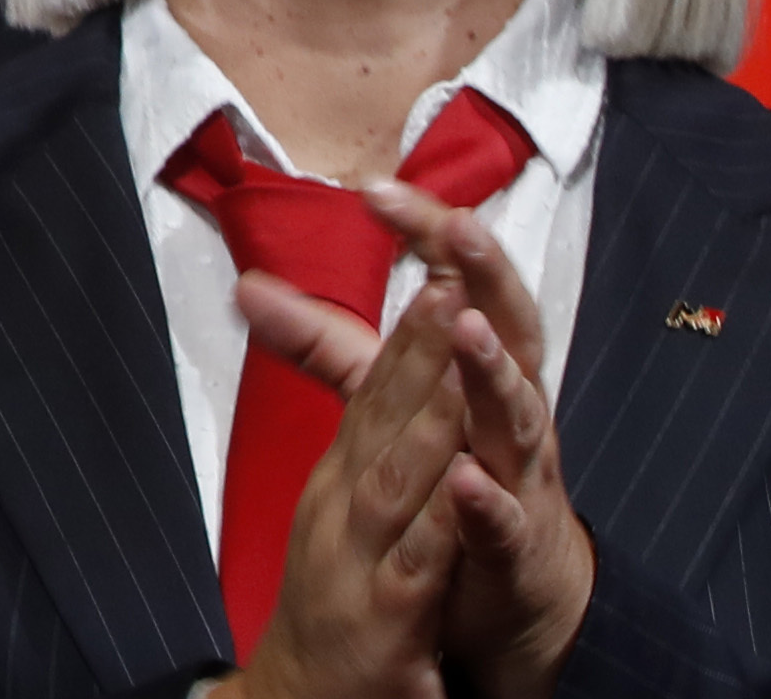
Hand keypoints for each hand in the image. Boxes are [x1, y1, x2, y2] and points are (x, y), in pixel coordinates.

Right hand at [217, 265, 476, 698]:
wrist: (299, 698)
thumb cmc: (337, 601)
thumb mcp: (339, 509)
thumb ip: (348, 433)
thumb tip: (340, 372)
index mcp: (341, 476)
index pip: (375, 387)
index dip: (408, 325)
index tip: (437, 258)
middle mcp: (341, 502)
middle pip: (382, 411)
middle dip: (419, 343)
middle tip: (449, 274)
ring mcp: (357, 557)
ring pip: (397, 472)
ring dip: (428, 410)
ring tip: (458, 354)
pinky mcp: (383, 618)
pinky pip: (417, 561)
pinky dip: (442, 519)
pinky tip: (466, 483)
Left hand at [291, 183, 595, 696]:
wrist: (513, 584)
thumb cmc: (456, 470)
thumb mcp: (392, 400)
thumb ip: (327, 344)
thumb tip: (249, 286)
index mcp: (480, 366)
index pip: (460, 282)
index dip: (430, 235)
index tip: (378, 186)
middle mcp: (511, 408)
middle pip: (508, 327)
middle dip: (488, 276)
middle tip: (462, 226)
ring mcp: (521, 474)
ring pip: (516, 416)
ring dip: (492, 372)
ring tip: (466, 329)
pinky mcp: (518, 544)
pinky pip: (505, 518)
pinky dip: (486, 498)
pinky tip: (464, 477)